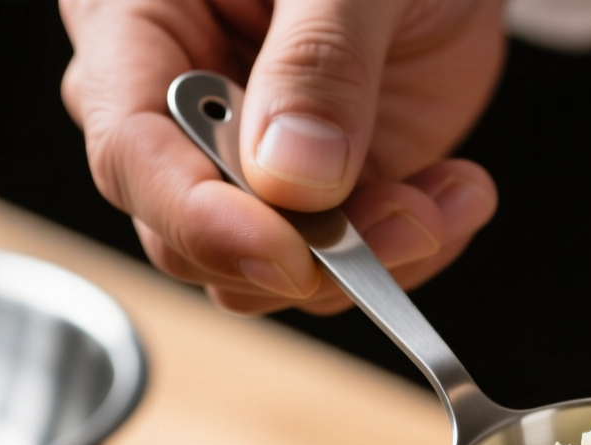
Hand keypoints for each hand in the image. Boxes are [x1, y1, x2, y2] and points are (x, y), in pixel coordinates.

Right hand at [60, 0, 503, 313]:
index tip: (286, 255)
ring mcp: (251, 158)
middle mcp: (182, 105)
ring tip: (449, 197)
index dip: (201, 218)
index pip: (132, 149)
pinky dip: (411, 249)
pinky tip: (458, 193)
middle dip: (304, 252)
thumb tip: (293, 177)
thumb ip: (320, 61)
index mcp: (137, 23)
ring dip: (370, 260)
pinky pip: (343, 264)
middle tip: (408, 220)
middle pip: (189, 235)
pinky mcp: (322, 188)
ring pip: (268, 272)